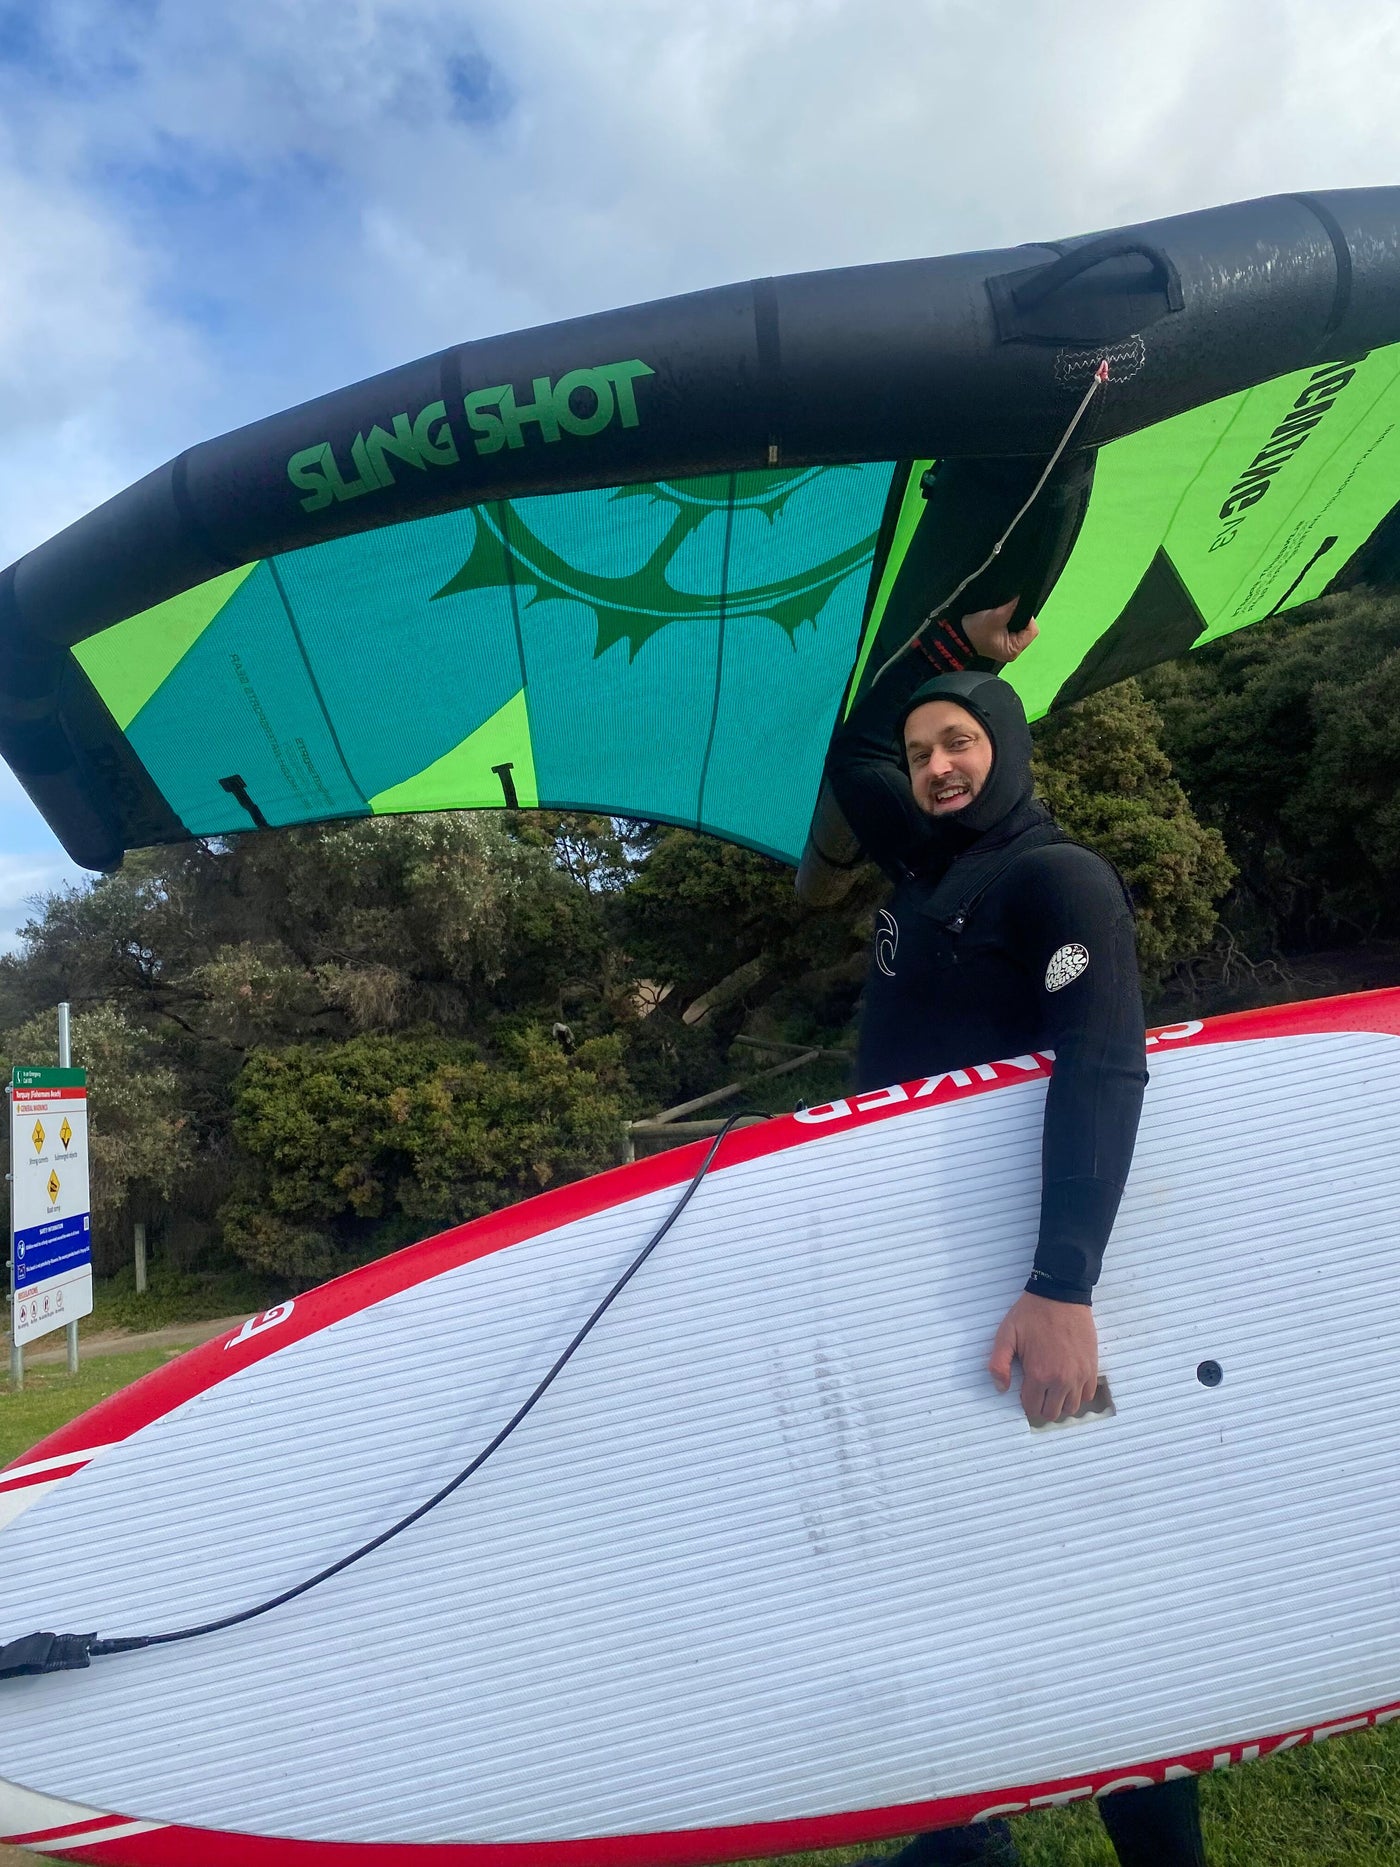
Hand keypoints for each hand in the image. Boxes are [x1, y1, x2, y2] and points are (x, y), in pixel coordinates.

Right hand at [961, 597, 1039, 664]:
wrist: (956, 635)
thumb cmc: (975, 630)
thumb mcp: (995, 617)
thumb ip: (1011, 607)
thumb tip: (1021, 596)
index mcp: (1013, 650)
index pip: (1032, 631)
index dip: (1027, 618)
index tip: (1014, 610)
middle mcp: (1013, 651)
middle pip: (1027, 630)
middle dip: (1020, 618)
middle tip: (1009, 612)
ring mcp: (1007, 647)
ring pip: (1020, 629)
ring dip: (1014, 619)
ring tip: (1005, 614)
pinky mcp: (1001, 642)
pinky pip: (1012, 630)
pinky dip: (1009, 622)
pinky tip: (1002, 618)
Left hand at [988, 1291, 1098, 1424]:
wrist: (1060, 1295)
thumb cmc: (1032, 1313)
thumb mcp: (1006, 1335)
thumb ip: (998, 1364)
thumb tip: (1001, 1388)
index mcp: (1039, 1374)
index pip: (1032, 1408)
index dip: (1025, 1402)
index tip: (1024, 1389)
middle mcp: (1062, 1380)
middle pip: (1052, 1413)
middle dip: (1042, 1405)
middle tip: (1037, 1389)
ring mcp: (1079, 1375)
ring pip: (1071, 1408)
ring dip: (1060, 1403)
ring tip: (1052, 1387)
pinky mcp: (1092, 1367)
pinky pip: (1088, 1395)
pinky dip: (1077, 1394)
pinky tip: (1067, 1382)